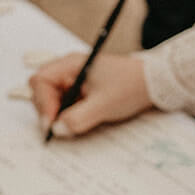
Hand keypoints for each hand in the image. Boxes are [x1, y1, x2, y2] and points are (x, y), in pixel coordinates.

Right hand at [30, 51, 151, 136]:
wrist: (153, 83)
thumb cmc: (130, 86)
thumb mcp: (104, 105)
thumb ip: (78, 118)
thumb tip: (57, 130)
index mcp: (71, 64)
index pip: (41, 80)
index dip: (42, 103)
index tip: (52, 123)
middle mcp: (69, 69)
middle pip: (42, 90)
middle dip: (48, 110)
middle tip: (60, 128)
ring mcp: (74, 80)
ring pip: (52, 100)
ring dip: (58, 114)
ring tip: (71, 126)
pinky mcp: (81, 91)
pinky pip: (65, 104)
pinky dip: (67, 115)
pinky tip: (79, 123)